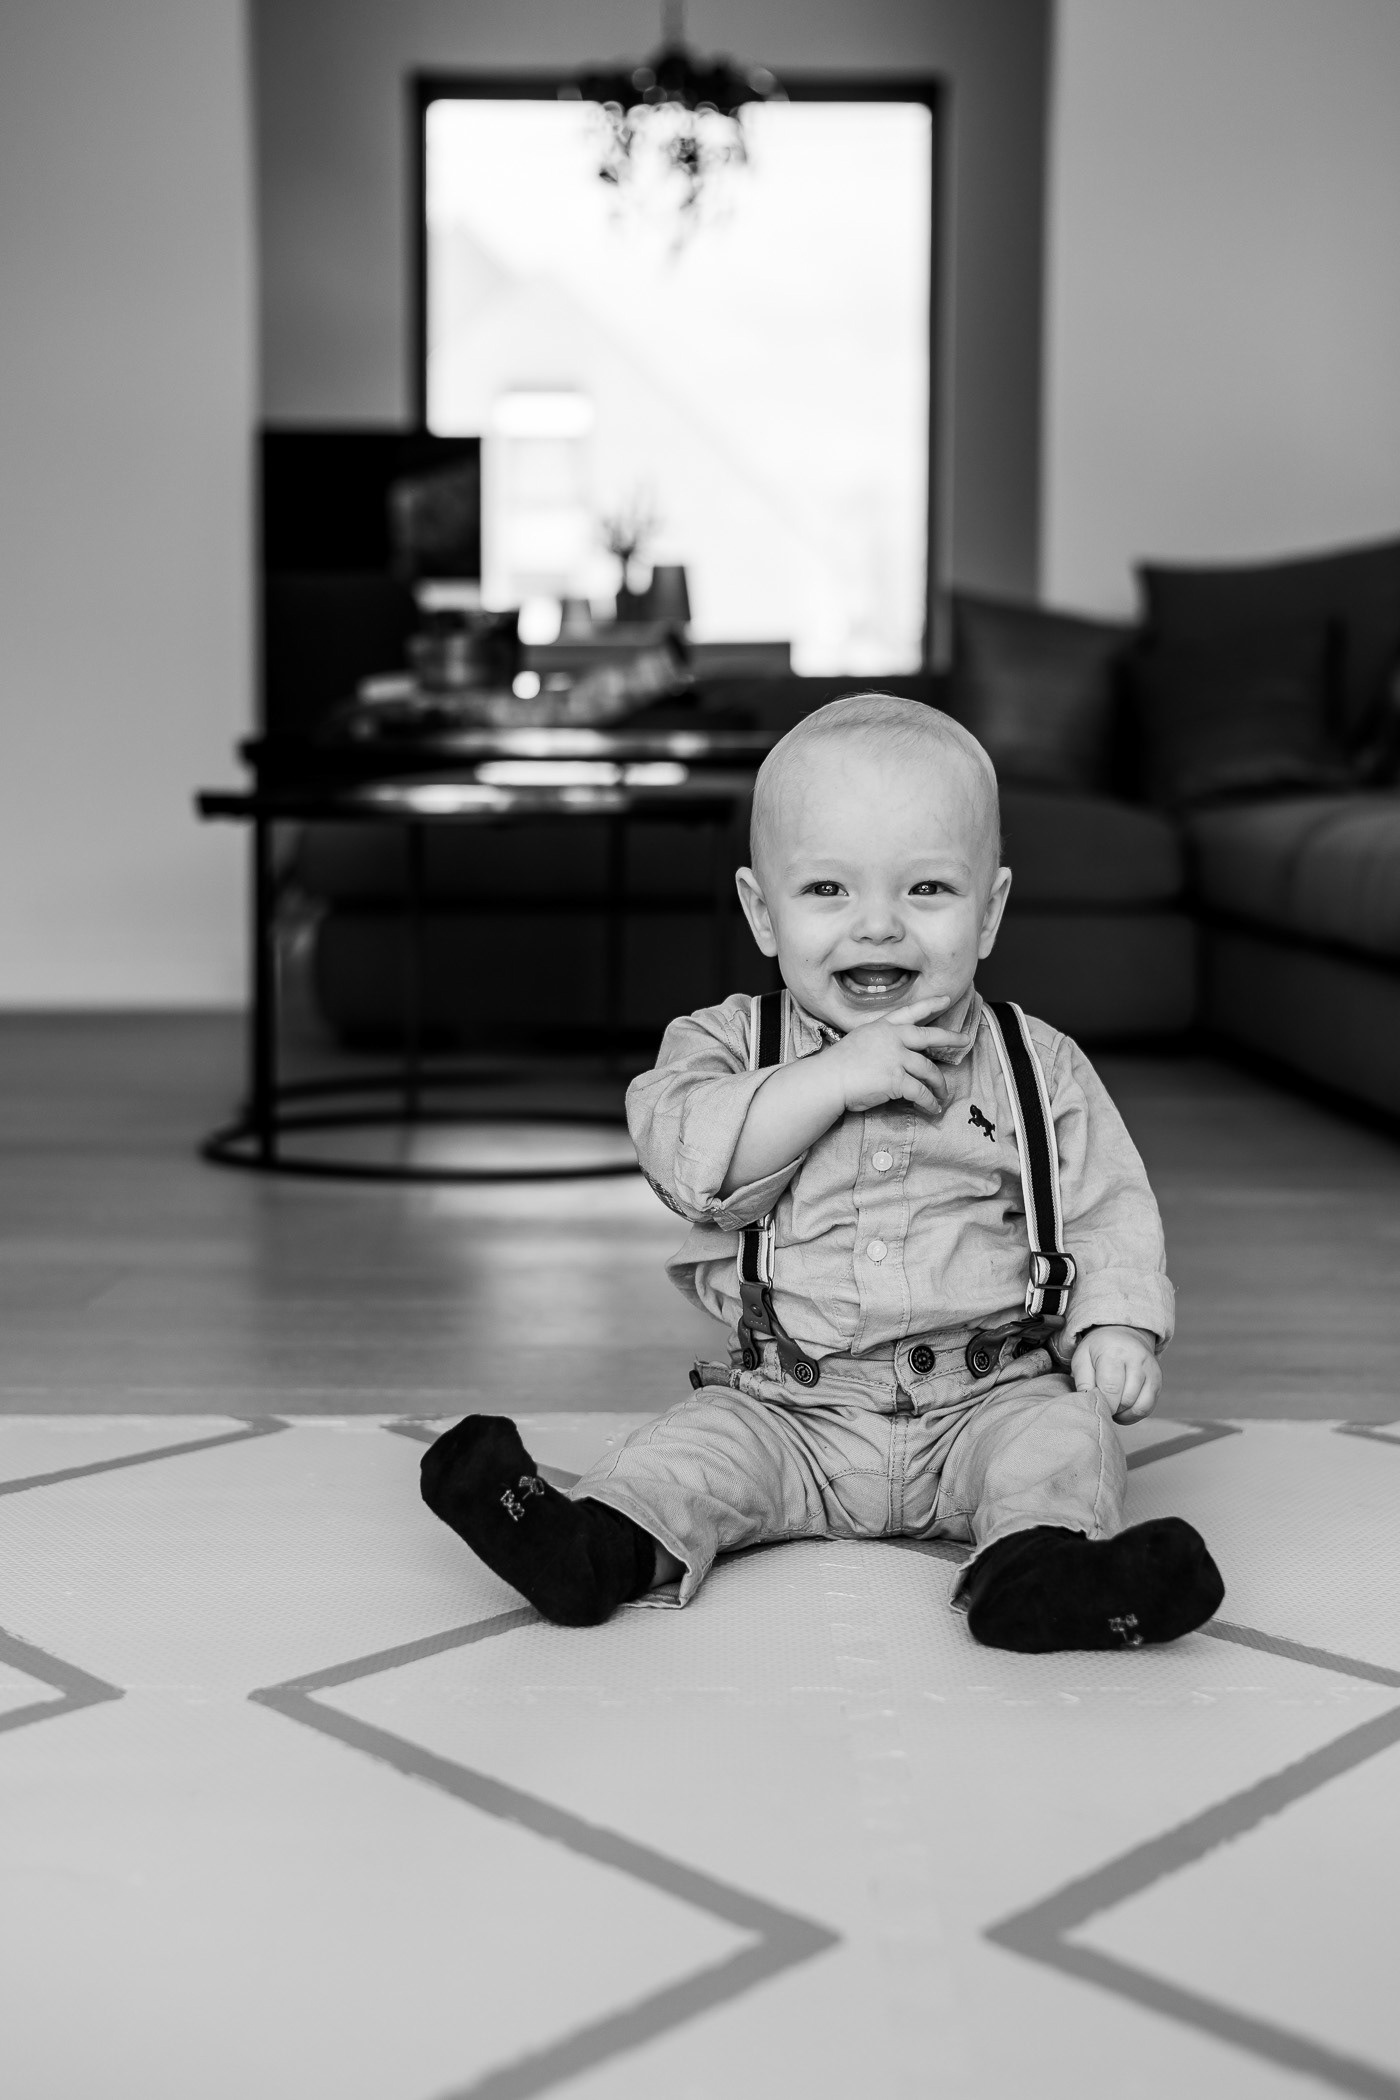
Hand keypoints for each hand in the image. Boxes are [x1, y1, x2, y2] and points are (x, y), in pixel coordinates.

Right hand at [824, 997, 972, 1114]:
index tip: (946, 999)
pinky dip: (929, 1103)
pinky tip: (933, 1109)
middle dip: (950, 1038)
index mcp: (883, 1027)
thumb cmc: (839, 1065)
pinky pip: (921, 1092)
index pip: (910, 1011)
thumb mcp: (860, 1040)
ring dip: (939, 1085)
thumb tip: (897, 1052)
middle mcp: (893, 1038)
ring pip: (929, 1070)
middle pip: (929, 1036)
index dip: (930, 1004)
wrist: (828, 1079)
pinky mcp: (897, 1079)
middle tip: (965, 1040)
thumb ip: (880, 1041)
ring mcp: (896, 1058)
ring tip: (943, 1095)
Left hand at [1071, 1324, 1160, 1423]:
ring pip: (1140, 1407)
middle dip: (1112, 1409)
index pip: (1111, 1389)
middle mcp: (1137, 1361)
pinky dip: (1134, 1414)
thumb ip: (1082, 1381)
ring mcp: (1151, 1371)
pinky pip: (1148, 1408)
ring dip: (1124, 1414)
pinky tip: (1123, 1408)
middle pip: (1126, 1400)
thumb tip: (1088, 1402)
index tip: (1095, 1405)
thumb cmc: (1099, 1350)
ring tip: (1112, 1407)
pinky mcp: (1157, 1381)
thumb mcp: (1082, 1358)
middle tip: (1102, 1405)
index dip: (1103, 1404)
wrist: (1124, 1334)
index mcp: (1114, 1353)